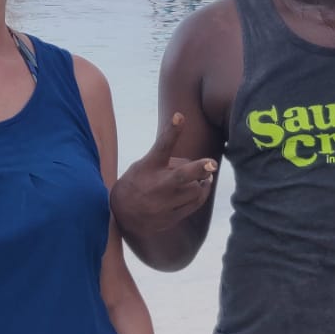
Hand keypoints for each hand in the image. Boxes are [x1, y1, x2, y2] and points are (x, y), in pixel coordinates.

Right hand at [110, 114, 216, 235]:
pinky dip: (202, 194)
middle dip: (199, 169)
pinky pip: (195, 204)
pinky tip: (202, 187)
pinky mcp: (171, 217)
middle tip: (212, 163)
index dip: (172, 130)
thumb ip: (167, 160)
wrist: (121, 216)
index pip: (162, 146)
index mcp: (149, 166)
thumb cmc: (137, 182)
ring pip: (195, 190)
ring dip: (202, 182)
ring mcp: (164, 203)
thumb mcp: (143, 165)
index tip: (180, 116)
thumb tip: (194, 162)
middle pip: (182, 175)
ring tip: (202, 177)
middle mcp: (157, 185)